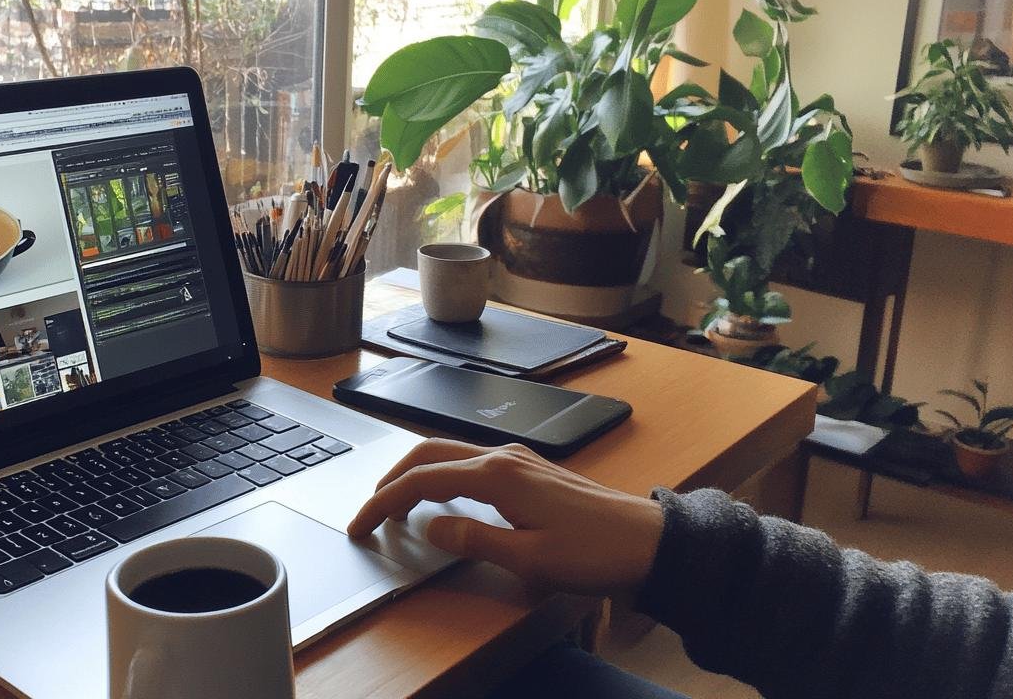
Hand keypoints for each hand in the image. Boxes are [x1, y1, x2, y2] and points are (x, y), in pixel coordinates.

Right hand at [347, 439, 663, 594]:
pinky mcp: (530, 470)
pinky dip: (441, 475)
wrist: (650, 542)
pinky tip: (441, 497)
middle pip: (428, 455)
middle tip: (367, 511)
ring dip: (415, 474)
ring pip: (448, 454)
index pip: (422, 481)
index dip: (384, 502)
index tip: (361, 525)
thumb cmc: (596, 552)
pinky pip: (470, 462)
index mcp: (497, 475)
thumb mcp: (528, 559)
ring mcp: (518, 460)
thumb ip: (473, 540)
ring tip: (393, 503)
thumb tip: (431, 528)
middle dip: (390, 480)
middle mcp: (504, 458)